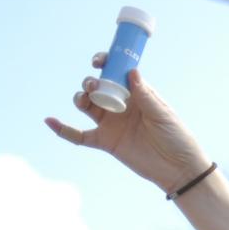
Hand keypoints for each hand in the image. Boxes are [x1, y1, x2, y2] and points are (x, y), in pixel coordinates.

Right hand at [45, 61, 211, 195]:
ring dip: (80, 98)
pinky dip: (64, 130)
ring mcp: (111, 123)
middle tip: (94, 85)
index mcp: (135, 93)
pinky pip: (79, 136)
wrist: (178, 169)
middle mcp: (120, 105)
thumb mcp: (162, 114)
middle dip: (90, 82)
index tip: (98, 61)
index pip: (115, 72)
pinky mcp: (105, 142)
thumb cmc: (177, 137)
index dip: (104, 63)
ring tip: (85, 98)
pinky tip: (50, 121)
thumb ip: (145, 96)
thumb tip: (131, 72)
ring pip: (86, 105)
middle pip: (96, 86)